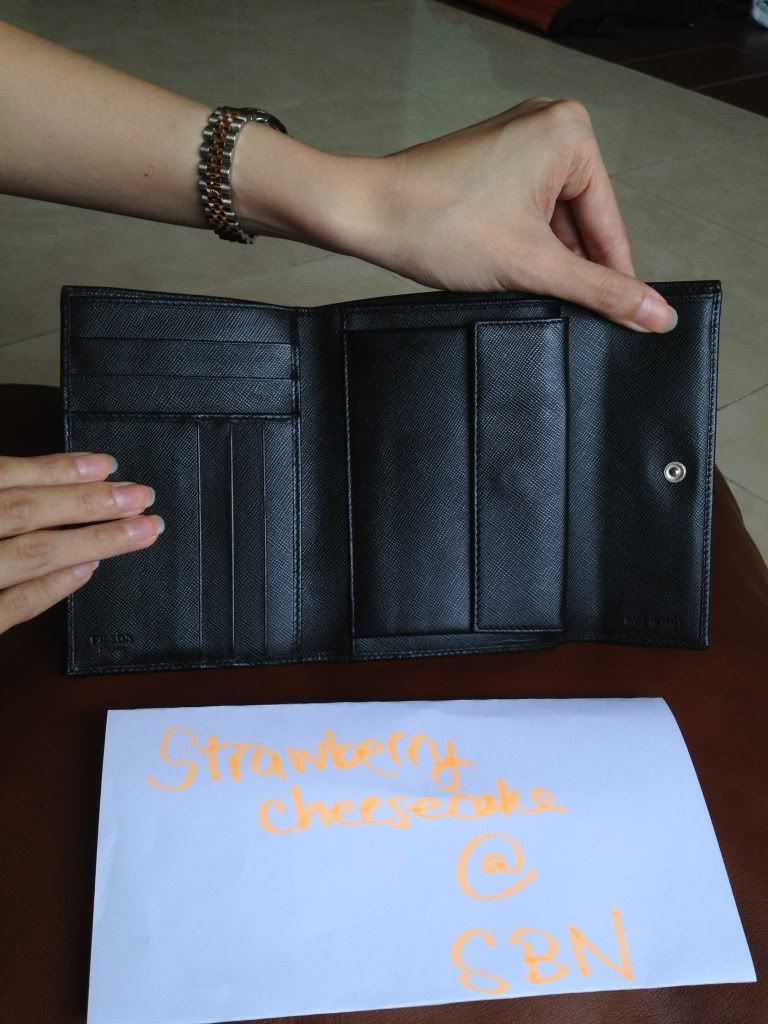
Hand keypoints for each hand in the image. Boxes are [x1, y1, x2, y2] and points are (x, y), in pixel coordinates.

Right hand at [0, 452, 163, 635]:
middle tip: (141, 498)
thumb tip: (46, 486)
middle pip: (28, 511)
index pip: (9, 475)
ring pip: (32, 555)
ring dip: (90, 540)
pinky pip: (15, 606)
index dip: (60, 469)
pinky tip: (89, 570)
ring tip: (136, 531)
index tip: (108, 466)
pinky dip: (52, 587)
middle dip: (90, 502)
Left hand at [341, 97, 676, 332]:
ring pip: (552, 223)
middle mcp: (548, 125)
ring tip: (517, 288)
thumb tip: (656, 315)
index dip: (613, 281)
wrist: (365, 214)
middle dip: (568, 269)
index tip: (627, 323)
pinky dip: (522, 247)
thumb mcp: (532, 268)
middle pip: (582, 224)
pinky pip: (527, 212)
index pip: (609, 226)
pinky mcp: (492, 163)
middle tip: (558, 312)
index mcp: (570, 133)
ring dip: (542, 262)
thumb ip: (600, 292)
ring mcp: (517, 142)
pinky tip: (505, 273)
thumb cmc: (438, 224)